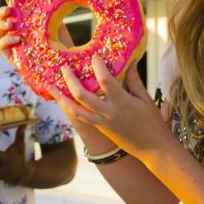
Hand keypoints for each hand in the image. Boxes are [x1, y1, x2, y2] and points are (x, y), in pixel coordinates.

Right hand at [0, 0, 74, 63]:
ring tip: (11, 24)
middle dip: (2, 13)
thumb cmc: (57, 39)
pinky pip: (1, 46)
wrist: (61, 62)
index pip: (9, 11)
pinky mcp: (9, 54)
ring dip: (2, 26)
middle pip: (0, 19)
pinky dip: (6, 40)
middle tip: (9, 11)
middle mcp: (13, 31)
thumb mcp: (51, 20)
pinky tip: (16, 38)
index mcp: (21, 21)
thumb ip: (38, 8)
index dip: (7, 3)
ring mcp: (10, 43)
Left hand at [54, 56, 169, 158]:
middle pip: (82, 96)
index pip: (105, 81)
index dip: (98, 67)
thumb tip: (130, 62)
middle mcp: (108, 113)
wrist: (151, 148)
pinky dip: (70, 108)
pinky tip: (63, 101)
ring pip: (76, 110)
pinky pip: (81, 117)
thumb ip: (135, 81)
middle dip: (70, 81)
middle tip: (64, 68)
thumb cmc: (152, 122)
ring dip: (62, 98)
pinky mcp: (99, 128)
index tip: (94, 56)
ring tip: (51, 87)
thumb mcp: (145, 99)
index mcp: (122, 103)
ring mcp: (102, 122)